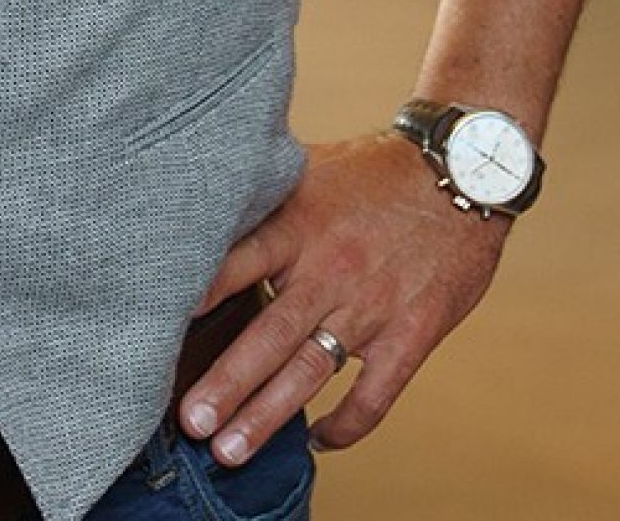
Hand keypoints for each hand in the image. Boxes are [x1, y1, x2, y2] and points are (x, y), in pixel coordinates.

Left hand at [178, 132, 510, 465]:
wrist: (461, 170)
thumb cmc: (378, 171)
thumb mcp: (313, 169)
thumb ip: (264, 195)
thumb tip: (202, 200)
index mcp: (300, 223)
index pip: (239, 261)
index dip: (201, 293)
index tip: (158, 325)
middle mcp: (330, 267)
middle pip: (270, 333)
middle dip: (227, 383)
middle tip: (190, 422)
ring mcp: (372, 305)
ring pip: (311, 370)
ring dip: (268, 415)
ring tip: (229, 449)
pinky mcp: (412, 331)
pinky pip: (375, 392)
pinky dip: (347, 424)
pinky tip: (319, 441)